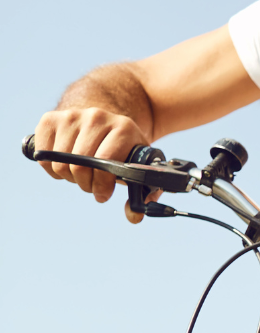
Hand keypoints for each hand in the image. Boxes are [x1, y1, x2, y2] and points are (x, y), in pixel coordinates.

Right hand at [32, 107, 153, 223]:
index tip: (103, 195)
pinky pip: (42, 154)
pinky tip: (65, 165)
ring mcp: (72, 115)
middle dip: (85, 183)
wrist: (107, 122)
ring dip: (69, 177)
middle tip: (91, 184)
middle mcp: (97, 117)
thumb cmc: (125, 150)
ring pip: (59, 162)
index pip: (105, 162)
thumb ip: (144, 194)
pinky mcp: (51, 118)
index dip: (101, 185)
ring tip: (81, 174)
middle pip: (79, 165)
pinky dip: (51, 167)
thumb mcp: (139, 166)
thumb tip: (133, 216)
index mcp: (124, 128)